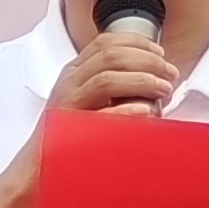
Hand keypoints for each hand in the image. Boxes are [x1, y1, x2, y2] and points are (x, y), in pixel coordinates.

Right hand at [46, 27, 176, 123]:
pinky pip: (101, 116)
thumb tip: (150, 74)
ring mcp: (69, 105)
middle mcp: (70, 83)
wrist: (39, 165)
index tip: (159, 52)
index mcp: (74, 72)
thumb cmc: (66, 134)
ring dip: (142, 81)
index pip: (105, 43)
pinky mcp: (72, 129)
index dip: (136, 42)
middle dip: (147, 61)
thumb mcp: (85, 98)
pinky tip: (146, 110)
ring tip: (163, 89)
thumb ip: (110, 83)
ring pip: (106, 80)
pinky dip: (127, 111)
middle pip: (111, 57)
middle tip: (169, 74)